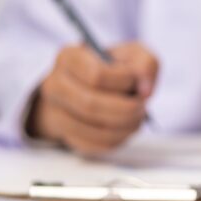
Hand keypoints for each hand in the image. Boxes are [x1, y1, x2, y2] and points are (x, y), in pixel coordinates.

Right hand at [26, 42, 157, 154]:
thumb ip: (145, 63)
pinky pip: (95, 145)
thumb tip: (144, 90)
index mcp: (69, 57)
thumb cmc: (114, 68)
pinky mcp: (67, 135)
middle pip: (90, 105)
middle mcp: (55, 84)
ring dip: (125, 126)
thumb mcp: (133, 55)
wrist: (93, 86)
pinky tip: (126, 127)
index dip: (124, 82)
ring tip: (137, 117)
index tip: (136, 82)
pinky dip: (118, 139)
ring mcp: (56, 112)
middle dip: (125, 109)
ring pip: (93, 129)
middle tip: (142, 106)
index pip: (96, 75)